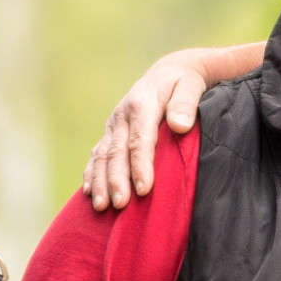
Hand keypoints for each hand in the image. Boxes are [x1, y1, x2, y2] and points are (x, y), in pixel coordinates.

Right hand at [82, 52, 209, 209]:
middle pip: (116, 152)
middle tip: (121, 205)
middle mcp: (122, 115)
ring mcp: (113, 125)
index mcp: (141, 104)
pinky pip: (96, 154)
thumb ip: (186, 103)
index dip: (140, 166)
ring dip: (100, 182)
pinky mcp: (110, 132)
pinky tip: (89, 193)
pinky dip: (91, 174)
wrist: (168, 73)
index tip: (145, 189)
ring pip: (101, 155)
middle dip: (116, 180)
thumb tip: (180, 125)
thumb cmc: (185, 83)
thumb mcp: (191, 85)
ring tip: (102, 206)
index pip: (139, 140)